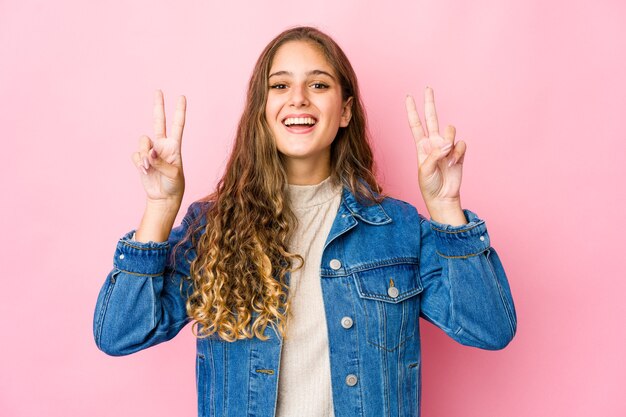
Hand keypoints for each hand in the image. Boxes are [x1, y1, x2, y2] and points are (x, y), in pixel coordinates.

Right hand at [132, 90, 185, 205]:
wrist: (164, 197)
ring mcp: (151, 151)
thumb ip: (161, 162)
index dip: (180, 111)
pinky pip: (136, 155)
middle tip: (158, 90)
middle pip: (159, 121)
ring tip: (149, 167)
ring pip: (143, 142)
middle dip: (158, 106)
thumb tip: (149, 153)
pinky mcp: (141, 159)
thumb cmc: (174, 185)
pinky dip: (139, 163)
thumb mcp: (173, 174)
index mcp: (175, 146)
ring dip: (144, 154)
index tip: (182, 97)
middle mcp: (162, 145)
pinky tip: (145, 171)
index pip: (178, 125)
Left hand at [406, 87, 466, 223]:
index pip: (415, 124)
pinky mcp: (459, 153)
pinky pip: (461, 144)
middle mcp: (434, 143)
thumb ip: (435, 155)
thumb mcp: (425, 170)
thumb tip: (447, 143)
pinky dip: (458, 153)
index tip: (408, 97)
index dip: (412, 111)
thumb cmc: (429, 185)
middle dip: (430, 103)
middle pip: (432, 118)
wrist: (442, 197)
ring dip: (449, 142)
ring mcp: (447, 147)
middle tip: (428, 88)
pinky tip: (454, 163)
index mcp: (421, 146)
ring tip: (446, 158)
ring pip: (450, 130)